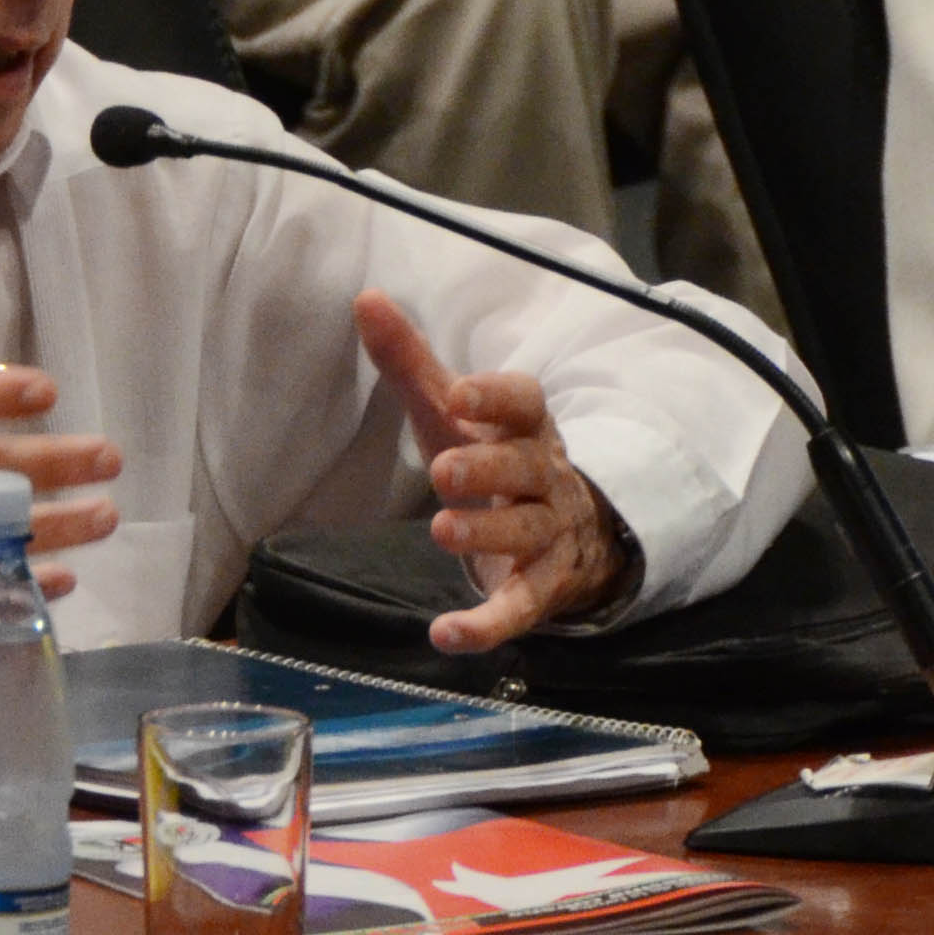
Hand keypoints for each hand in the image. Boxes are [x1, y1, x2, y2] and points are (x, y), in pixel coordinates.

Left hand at [357, 290, 631, 651]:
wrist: (568, 536)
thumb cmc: (495, 457)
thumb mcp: (452, 414)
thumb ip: (411, 362)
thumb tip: (365, 298)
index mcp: (527, 427)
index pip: (524, 403)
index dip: (496, 397)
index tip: (459, 391)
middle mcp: (547, 478)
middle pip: (525, 469)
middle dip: (488, 468)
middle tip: (443, 469)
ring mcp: (549, 536)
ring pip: (527, 533)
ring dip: (488, 535)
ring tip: (442, 532)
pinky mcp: (541, 591)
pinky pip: (518, 610)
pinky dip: (486, 626)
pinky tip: (445, 636)